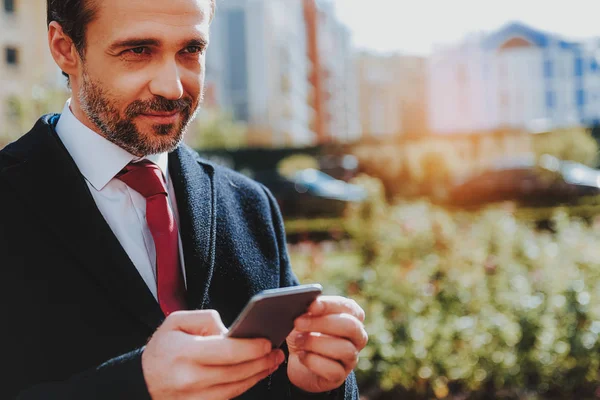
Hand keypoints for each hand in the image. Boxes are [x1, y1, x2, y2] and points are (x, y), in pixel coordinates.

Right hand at [142, 310, 284, 399]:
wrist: (142, 381)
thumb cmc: (163, 348)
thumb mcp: (176, 321)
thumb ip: (205, 318)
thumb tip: (230, 329)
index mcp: (184, 352)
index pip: (227, 351)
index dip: (252, 348)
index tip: (267, 342)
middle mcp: (190, 378)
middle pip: (236, 372)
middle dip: (262, 361)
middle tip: (277, 352)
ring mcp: (194, 397)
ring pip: (236, 387)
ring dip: (258, 375)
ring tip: (272, 362)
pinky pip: (229, 397)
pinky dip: (245, 385)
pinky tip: (256, 374)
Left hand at [286, 296, 367, 393]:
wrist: (299, 361)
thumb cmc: (306, 332)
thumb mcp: (306, 317)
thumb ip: (308, 310)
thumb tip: (302, 304)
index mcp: (352, 316)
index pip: (348, 307)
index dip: (329, 305)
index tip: (311, 305)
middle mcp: (358, 336)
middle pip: (350, 326)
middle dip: (322, 323)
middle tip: (298, 322)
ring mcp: (352, 357)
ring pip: (345, 349)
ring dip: (315, 343)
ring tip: (298, 341)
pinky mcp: (340, 375)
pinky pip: (333, 370)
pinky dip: (313, 362)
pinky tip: (302, 356)